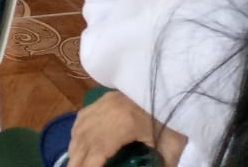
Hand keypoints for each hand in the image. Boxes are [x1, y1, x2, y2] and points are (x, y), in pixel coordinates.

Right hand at [69, 90, 185, 166]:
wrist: (170, 88)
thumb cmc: (172, 117)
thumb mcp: (172, 145)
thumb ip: (164, 164)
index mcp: (125, 123)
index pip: (99, 148)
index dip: (89, 165)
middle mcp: (107, 112)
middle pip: (84, 141)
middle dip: (77, 161)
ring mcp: (102, 104)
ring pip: (80, 130)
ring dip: (75, 149)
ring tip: (75, 163)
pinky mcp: (102, 100)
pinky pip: (81, 119)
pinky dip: (76, 135)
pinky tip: (77, 145)